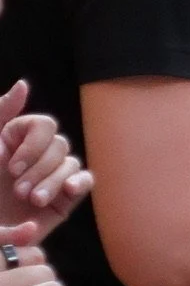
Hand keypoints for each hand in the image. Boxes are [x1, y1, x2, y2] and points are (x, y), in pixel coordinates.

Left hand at [0, 84, 91, 239]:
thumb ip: (1, 112)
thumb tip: (23, 85)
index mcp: (18, 138)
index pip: (44, 124)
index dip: (32, 145)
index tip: (11, 167)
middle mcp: (37, 154)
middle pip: (59, 144)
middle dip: (39, 169)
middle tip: (18, 190)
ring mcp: (52, 175)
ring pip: (70, 163)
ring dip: (51, 181)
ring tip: (32, 201)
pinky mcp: (64, 198)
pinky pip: (85, 180)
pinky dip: (79, 182)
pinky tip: (66, 191)